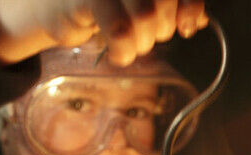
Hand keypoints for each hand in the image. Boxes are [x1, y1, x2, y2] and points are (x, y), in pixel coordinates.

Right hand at [0, 0, 207, 65]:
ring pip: (146, 16)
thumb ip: (169, 7)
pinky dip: (124, 51)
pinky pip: (119, 31)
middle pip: (164, 1)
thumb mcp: (140, 4)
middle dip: (161, 30)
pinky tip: (118, 53)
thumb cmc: (103, 6)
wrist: (52, 5)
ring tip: (130, 46)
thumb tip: (197, 21)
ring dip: (143, 42)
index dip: (189, 6)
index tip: (187, 27)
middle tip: (145, 37)